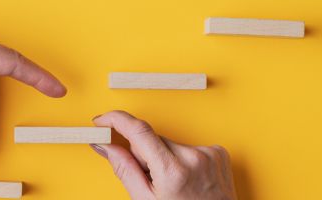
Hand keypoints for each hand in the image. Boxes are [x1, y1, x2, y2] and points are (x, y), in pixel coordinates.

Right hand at [90, 111, 236, 199]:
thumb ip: (125, 170)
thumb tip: (105, 146)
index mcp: (172, 171)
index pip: (138, 131)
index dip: (116, 121)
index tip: (102, 121)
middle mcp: (194, 157)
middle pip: (153, 139)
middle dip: (145, 154)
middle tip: (151, 179)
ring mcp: (209, 154)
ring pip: (171, 143)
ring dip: (166, 158)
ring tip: (174, 183)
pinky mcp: (218, 153)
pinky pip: (189, 147)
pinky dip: (184, 160)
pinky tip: (188, 178)